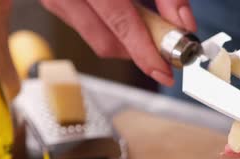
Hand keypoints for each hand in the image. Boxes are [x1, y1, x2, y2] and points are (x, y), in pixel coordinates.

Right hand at [40, 0, 196, 85]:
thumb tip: (184, 24)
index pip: (121, 23)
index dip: (144, 51)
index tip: (164, 71)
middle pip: (108, 44)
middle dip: (139, 52)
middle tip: (166, 49)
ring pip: (99, 40)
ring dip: (126, 41)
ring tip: (147, 24)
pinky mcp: (55, 4)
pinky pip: (89, 29)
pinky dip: (112, 29)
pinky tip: (125, 14)